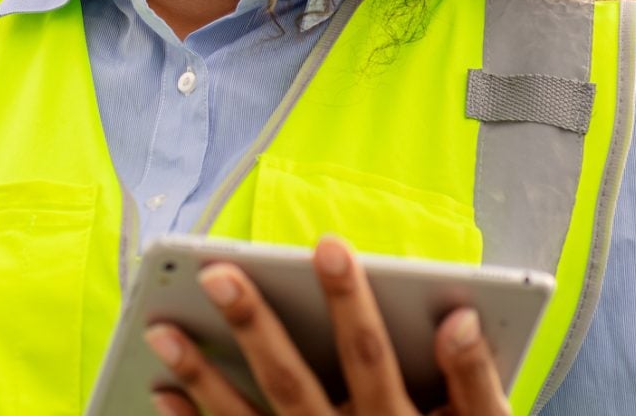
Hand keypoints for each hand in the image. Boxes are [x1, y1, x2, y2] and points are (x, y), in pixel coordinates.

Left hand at [141, 234, 510, 414]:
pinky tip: (163, 391)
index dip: (349, 299)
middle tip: (216, 273)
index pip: (367, 351)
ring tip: (161, 330)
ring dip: (201, 376)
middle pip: (291, 379)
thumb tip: (460, 318)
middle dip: (252, 324)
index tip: (327, 245)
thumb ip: (474, 378)